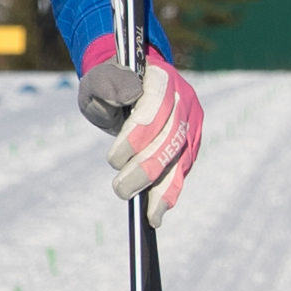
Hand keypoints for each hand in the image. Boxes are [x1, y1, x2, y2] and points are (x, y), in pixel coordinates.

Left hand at [77, 36, 202, 225]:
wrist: (126, 86)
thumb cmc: (109, 84)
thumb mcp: (98, 79)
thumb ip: (107, 83)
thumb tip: (129, 92)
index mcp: (161, 77)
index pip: (154, 107)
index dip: (136, 135)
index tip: (113, 160)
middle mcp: (184, 100)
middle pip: (170, 138)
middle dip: (145, 168)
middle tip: (120, 189)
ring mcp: (191, 124)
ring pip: (180, 159)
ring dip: (160, 186)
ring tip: (144, 211)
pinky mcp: (191, 145)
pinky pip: (182, 171)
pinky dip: (169, 193)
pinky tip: (156, 213)